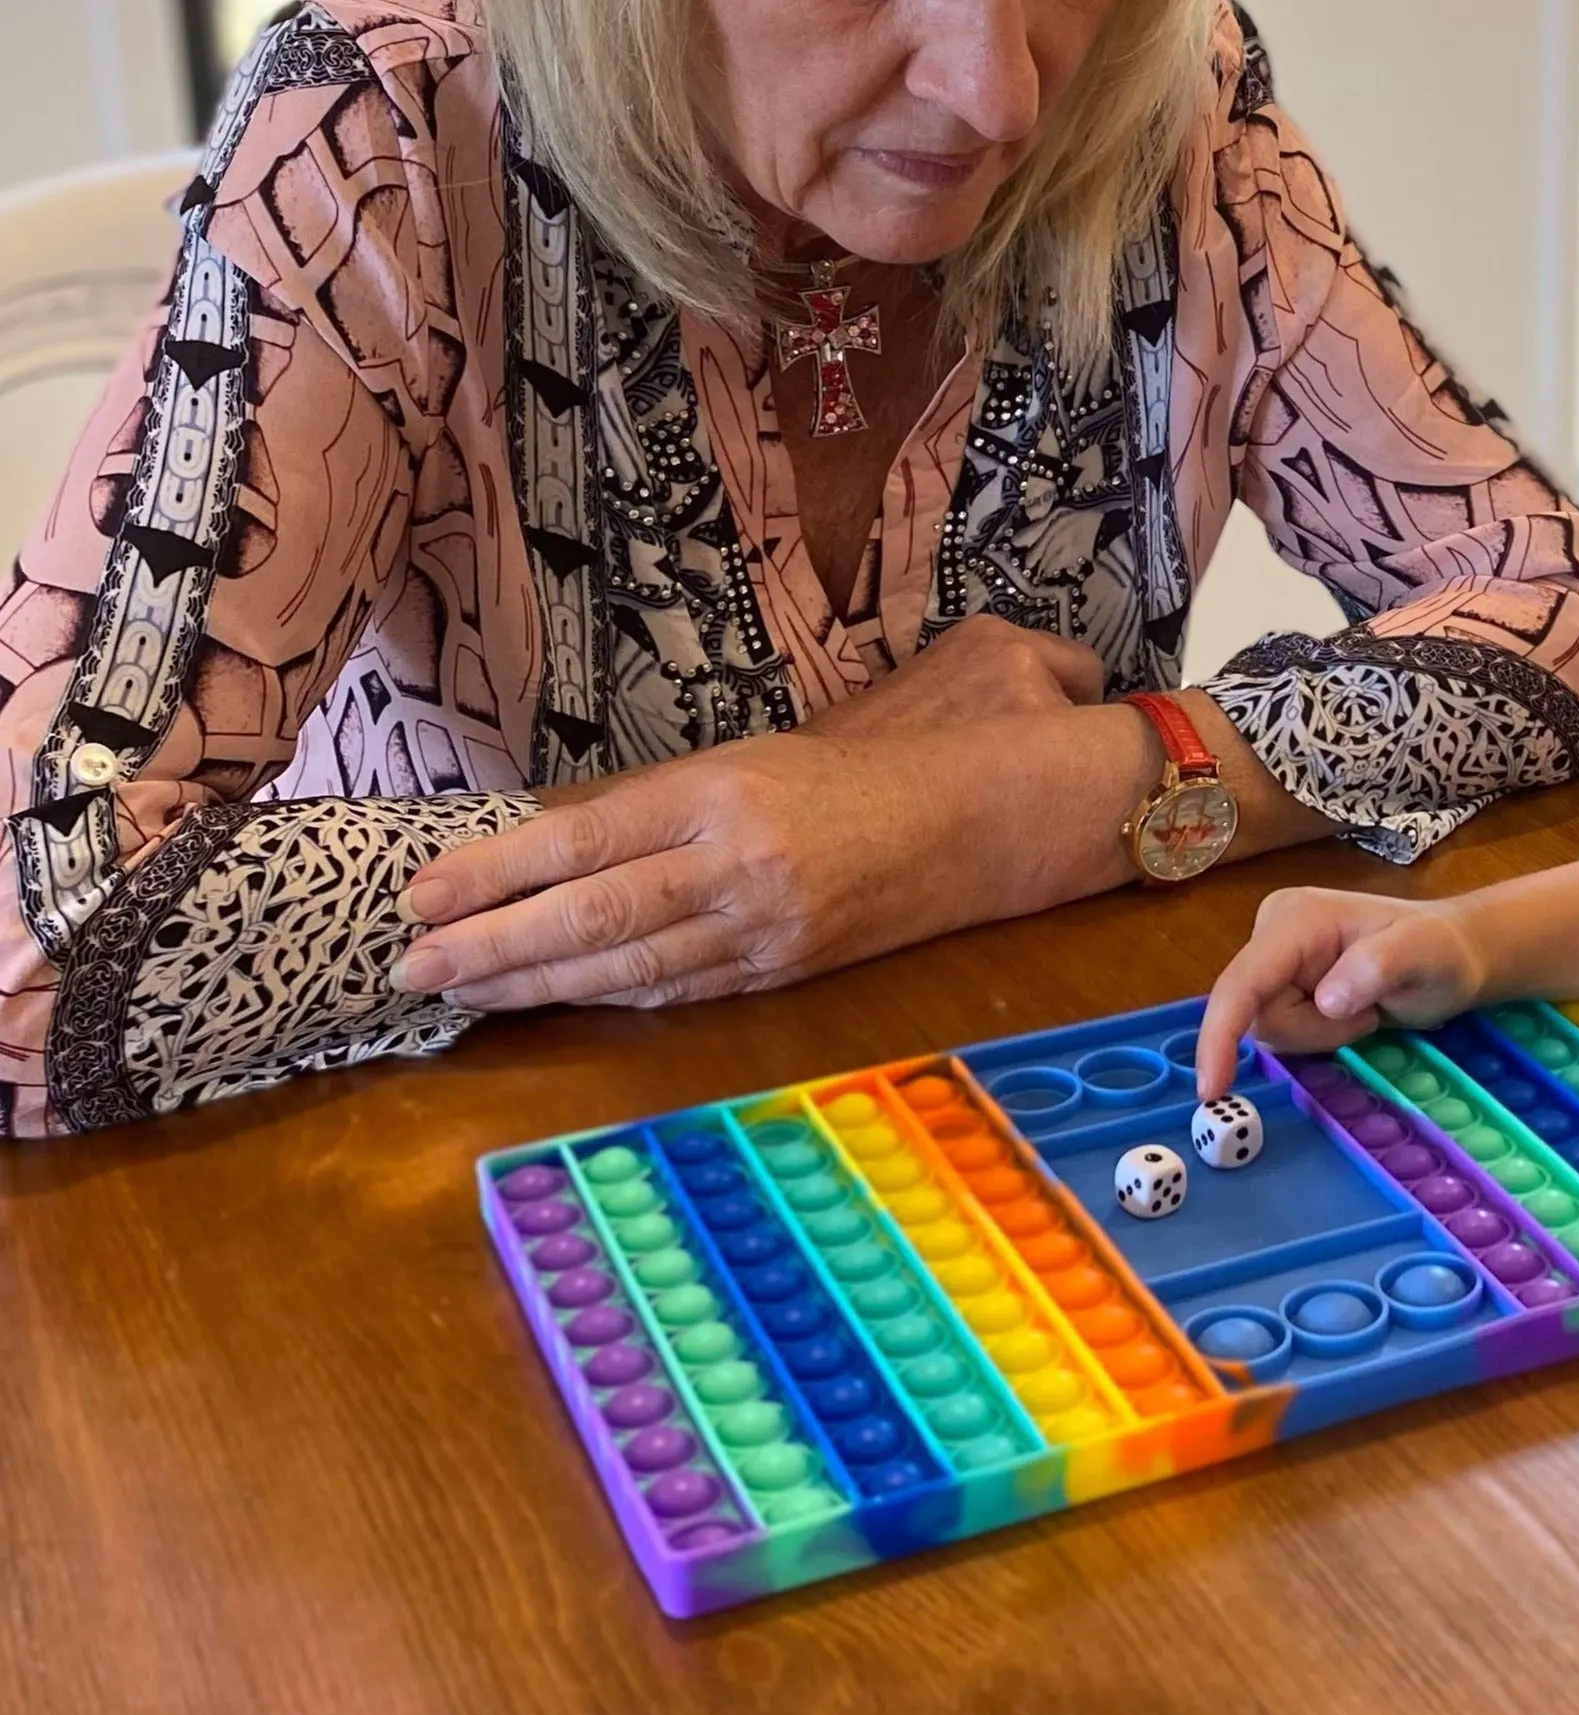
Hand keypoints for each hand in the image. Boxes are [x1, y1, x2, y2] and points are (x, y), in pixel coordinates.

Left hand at [393, 625, 1136, 1011]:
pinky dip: (615, 996)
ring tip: (454, 990)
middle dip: (488, 944)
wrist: (1035, 807)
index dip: (496, 871)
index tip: (423, 890)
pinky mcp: (800, 965)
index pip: (588, 834)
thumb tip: (613, 799)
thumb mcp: (815, 715)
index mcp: (742, 782)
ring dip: (535, 984)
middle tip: (406, 962)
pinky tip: (564, 999)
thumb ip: (728, 751)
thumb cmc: (948, 730)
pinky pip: (688, 988)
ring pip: (628, 963)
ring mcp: (773, 924)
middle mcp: (746, 860)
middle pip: (590, 912)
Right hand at [1194, 883, 1492, 1098]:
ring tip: (1365, 1011)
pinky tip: (1351, 1014)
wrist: (1455, 952)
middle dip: (1312, 1033)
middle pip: (1256, 1015)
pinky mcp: (1282, 982)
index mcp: (1296, 919)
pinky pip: (1281, 1030)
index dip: (1220, 1034)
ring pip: (1268, 1028)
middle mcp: (1272, 932)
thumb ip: (1377, 968)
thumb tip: (1325, 999)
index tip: (1212, 1089)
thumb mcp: (1423, 955)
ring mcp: (1275, 959)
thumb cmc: (1442, 950)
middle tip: (1367, 1018)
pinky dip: (1317, 1035)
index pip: (1242, 982)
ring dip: (1319, 1036)